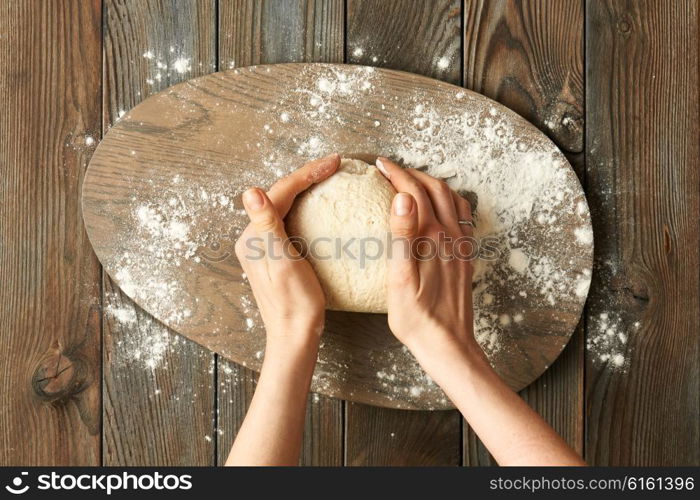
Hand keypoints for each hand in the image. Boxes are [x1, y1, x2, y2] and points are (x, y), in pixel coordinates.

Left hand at [235, 153, 340, 347]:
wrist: (294, 335)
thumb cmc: (294, 303)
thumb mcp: (282, 262)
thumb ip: (266, 225)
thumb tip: (250, 192)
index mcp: (254, 236)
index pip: (280, 192)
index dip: (307, 173)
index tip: (334, 162)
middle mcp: (254, 238)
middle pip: (281, 195)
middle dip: (307, 176)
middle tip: (334, 164)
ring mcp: (264, 246)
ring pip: (285, 205)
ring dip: (306, 188)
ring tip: (328, 177)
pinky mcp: (276, 255)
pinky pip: (290, 220)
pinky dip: (306, 206)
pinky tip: (320, 206)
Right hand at [375, 157, 482, 363]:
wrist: (448, 344)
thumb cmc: (417, 318)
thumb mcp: (400, 280)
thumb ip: (402, 237)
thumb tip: (402, 199)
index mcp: (431, 238)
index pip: (413, 193)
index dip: (396, 174)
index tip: (380, 165)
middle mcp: (450, 237)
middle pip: (435, 190)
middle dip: (413, 173)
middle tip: (392, 169)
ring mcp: (461, 246)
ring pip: (452, 200)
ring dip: (432, 184)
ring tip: (413, 181)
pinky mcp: (465, 257)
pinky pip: (462, 218)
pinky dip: (450, 201)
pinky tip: (440, 208)